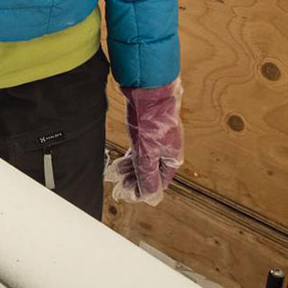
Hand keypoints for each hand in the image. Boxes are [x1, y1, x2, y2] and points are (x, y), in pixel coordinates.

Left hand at [105, 79, 183, 204]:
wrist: (147, 90)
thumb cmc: (152, 121)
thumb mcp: (148, 154)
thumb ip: (148, 176)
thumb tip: (149, 196)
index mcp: (173, 157)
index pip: (161, 181)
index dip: (146, 190)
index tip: (131, 196)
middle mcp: (166, 149)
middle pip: (150, 172)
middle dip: (135, 181)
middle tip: (119, 188)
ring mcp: (155, 140)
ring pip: (142, 161)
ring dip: (129, 171)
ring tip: (115, 177)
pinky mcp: (144, 132)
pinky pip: (137, 151)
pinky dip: (128, 159)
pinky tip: (118, 165)